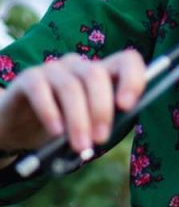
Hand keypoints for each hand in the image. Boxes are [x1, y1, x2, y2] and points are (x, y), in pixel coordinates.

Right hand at [0, 49, 145, 159]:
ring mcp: (54, 69)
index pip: (127, 61)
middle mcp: (80, 65)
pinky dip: (50, 112)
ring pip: (71, 86)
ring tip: (80, 146)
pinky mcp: (29, 78)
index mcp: (102, 72)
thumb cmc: (62, 124)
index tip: (128, 106)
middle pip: (96, 75)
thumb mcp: (86, 123)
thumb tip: (111, 131)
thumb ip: (101, 121)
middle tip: (100, 139)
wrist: (18, 126)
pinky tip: (55, 132)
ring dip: (78, 119)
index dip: (132, 78)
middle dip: (101, 109)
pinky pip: (41, 90)